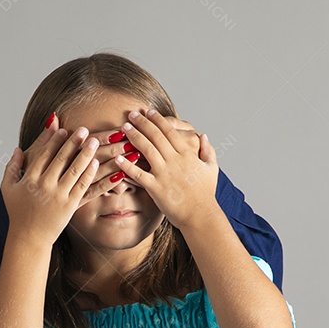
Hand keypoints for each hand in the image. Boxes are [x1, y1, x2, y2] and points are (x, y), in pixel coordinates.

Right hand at [1, 121, 98, 246]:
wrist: (29, 238)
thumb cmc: (18, 213)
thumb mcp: (8, 188)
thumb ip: (11, 167)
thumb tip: (17, 149)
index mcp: (30, 179)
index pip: (44, 155)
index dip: (54, 141)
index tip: (63, 129)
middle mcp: (44, 185)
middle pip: (61, 159)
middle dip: (73, 142)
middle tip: (83, 129)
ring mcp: (58, 196)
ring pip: (74, 170)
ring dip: (85, 154)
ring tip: (94, 142)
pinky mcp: (69, 206)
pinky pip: (82, 186)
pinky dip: (89, 174)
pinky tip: (96, 163)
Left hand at [85, 115, 201, 199]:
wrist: (200, 215)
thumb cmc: (206, 193)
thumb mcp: (211, 168)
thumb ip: (207, 150)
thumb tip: (202, 135)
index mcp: (187, 154)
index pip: (170, 131)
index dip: (157, 119)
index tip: (148, 112)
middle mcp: (175, 161)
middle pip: (155, 136)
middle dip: (142, 123)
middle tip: (131, 115)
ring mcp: (165, 174)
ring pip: (146, 150)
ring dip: (134, 137)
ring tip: (124, 128)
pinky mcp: (156, 188)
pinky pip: (138, 174)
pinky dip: (127, 165)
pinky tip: (117, 158)